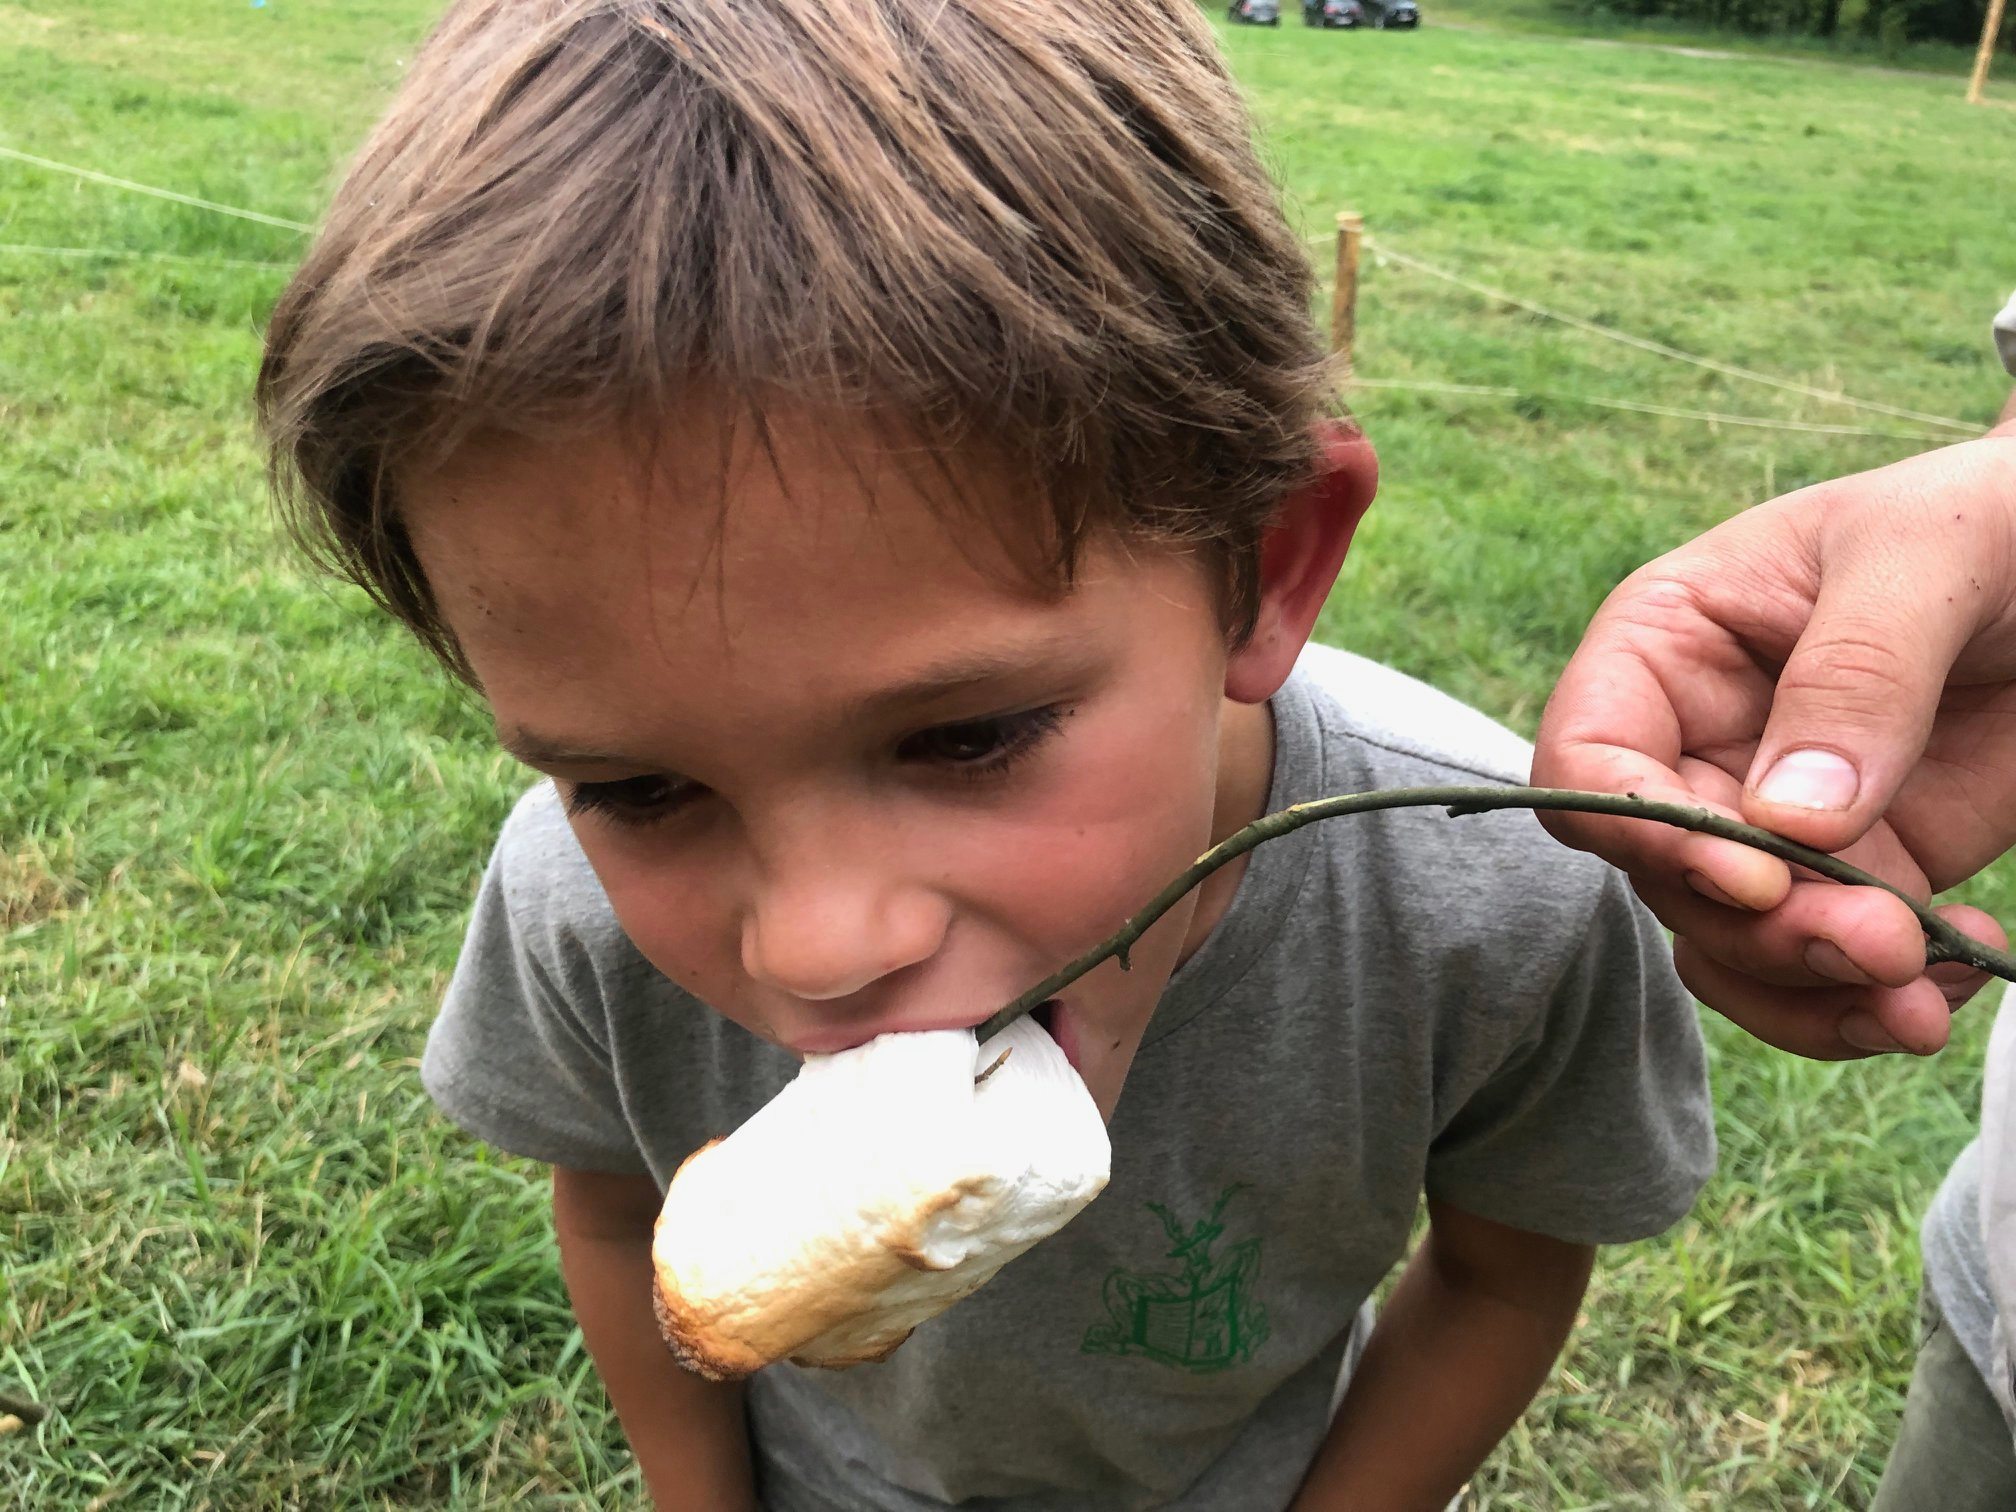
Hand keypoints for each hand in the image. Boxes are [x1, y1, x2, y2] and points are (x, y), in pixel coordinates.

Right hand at [1532, 425, 2015, 1058]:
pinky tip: (1949, 979)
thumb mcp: (1929, 553)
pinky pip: (1816, 968)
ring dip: (1809, 989)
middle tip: (1880, 944)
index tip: (1755, 874)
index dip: (1642, 827)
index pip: (1588, 756)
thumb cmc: (1997, 514)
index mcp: (1671, 642)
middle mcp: (1697, 741)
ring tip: (1917, 997)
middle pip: (1663, 873)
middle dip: (1763, 928)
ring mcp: (1773, 818)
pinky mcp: (1858, 873)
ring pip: (1727, 943)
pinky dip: (1867, 1004)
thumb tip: (1791, 823)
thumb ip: (1857, 673)